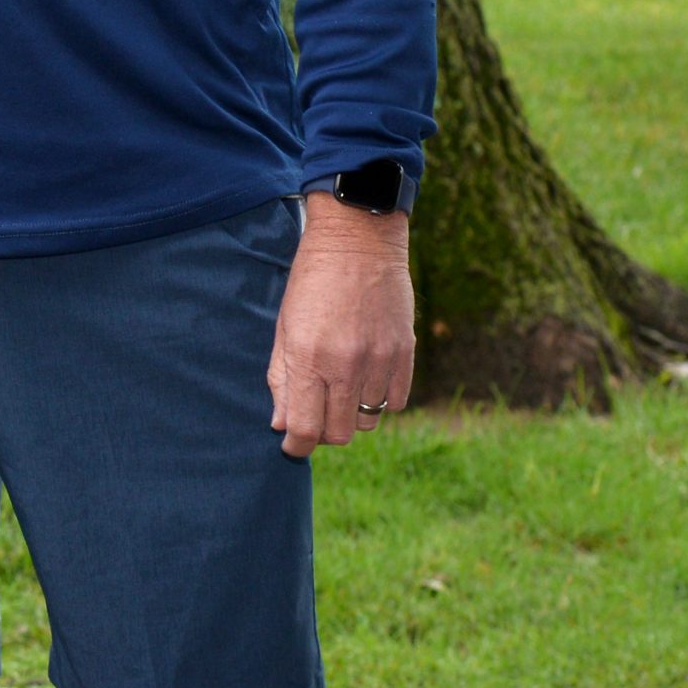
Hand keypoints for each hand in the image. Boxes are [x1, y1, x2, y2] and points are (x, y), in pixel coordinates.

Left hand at [268, 192, 413, 456]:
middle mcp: (347, 365)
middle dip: (323, 432)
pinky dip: (380, 399)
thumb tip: (281, 424)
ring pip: (368, 420)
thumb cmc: (312, 281)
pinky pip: (395, 402)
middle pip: (339, 433)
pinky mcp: (406, 354)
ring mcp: (380, 361)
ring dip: (351, 414)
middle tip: (315, 413)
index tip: (292, 446)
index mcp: (309, 357)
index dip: (296, 445)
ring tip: (340, 388)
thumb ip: (282, 377)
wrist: (358, 241)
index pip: (305, 428)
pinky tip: (366, 376)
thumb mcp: (285, 325)